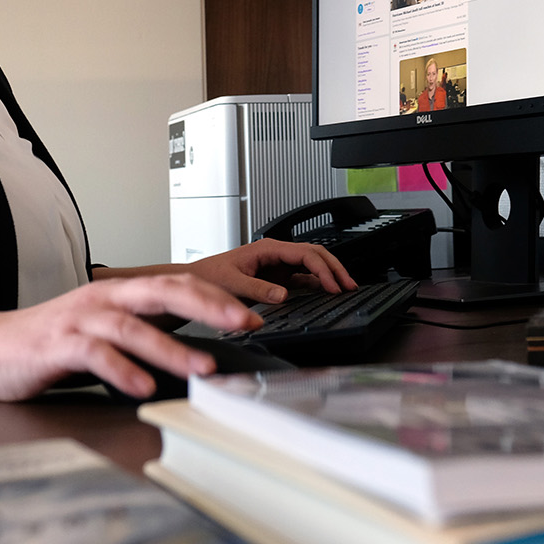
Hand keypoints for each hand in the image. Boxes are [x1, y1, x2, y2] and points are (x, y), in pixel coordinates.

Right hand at [0, 275, 261, 400]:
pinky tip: (142, 386)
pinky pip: (95, 355)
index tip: (252, 314)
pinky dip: (122, 371)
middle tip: (244, 323)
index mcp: (118, 294)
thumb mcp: (103, 331)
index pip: (177, 284)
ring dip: (171, 347)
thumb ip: (143, 333)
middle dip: (209, 307)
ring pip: (133, 327)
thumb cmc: (48, 342)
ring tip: (202, 367)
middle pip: (163, 291)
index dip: (217, 297)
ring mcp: (79, 321)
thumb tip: (193, 348)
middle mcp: (102, 300)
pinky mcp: (57, 346)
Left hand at [188, 238, 355, 305]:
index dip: (323, 269)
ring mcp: (276, 266)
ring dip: (328, 275)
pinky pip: (302, 278)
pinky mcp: (275, 278)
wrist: (194, 283)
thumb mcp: (231, 283)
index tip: (332, 286)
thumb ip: (257, 289)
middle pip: (314, 255)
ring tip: (344, 288)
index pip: (305, 254)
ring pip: (311, 265)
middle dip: (334, 269)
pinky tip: (326, 293)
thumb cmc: (208, 277)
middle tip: (349, 285)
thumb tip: (283, 295)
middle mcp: (275, 254)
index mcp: (267, 248)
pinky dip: (317, 284)